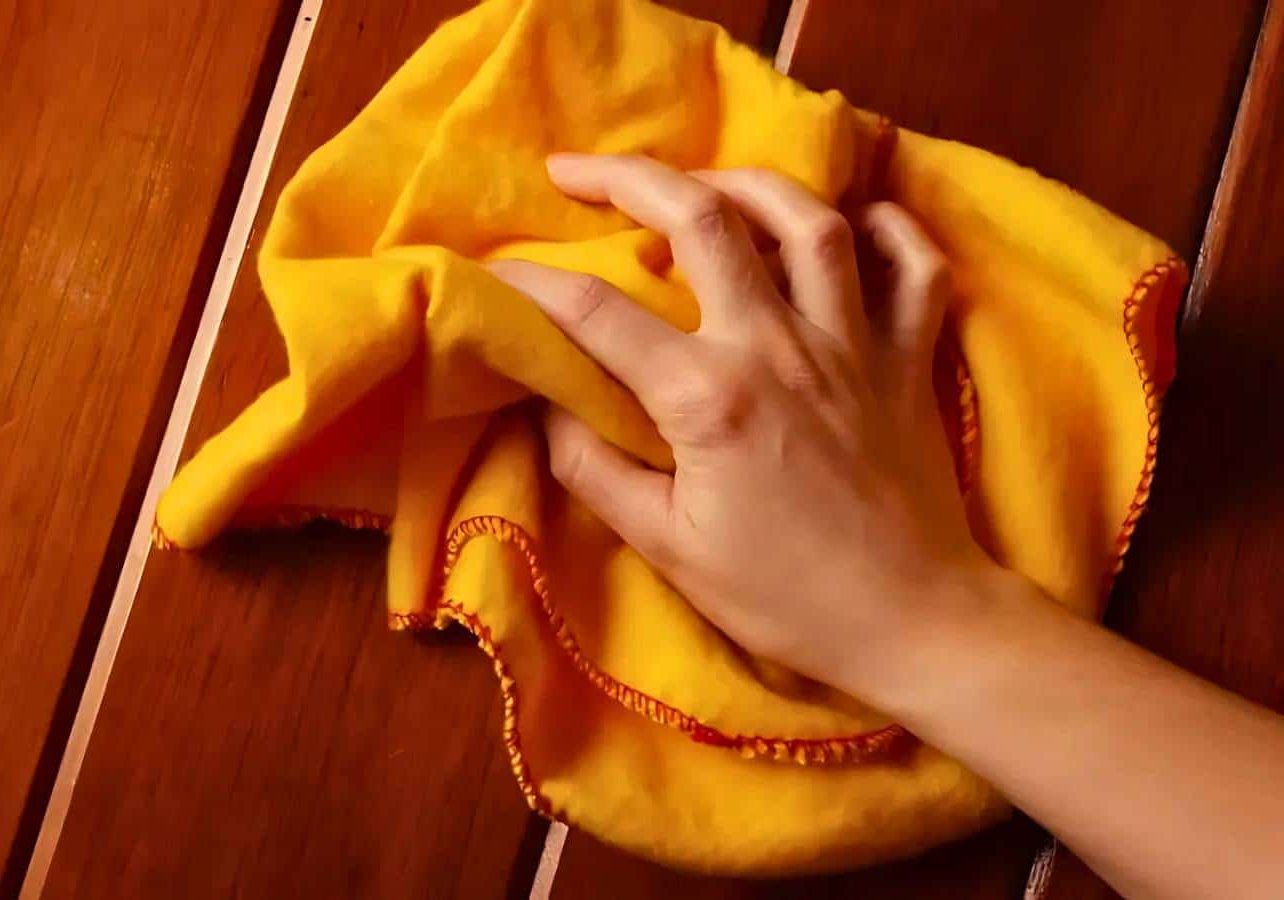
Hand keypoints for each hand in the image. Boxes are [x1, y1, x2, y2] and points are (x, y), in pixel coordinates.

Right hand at [490, 153, 997, 693]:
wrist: (912, 621)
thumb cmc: (783, 596)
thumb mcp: (667, 548)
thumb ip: (596, 469)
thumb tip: (548, 406)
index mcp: (708, 396)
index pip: (599, 313)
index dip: (536, 282)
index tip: (499, 271)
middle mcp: (779, 345)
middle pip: (704, 219)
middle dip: (631, 177)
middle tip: (578, 170)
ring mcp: (853, 343)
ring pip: (809, 220)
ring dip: (750, 184)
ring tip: (707, 185)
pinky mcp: (909, 357)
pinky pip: (914, 266)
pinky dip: (889, 231)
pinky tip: (852, 225)